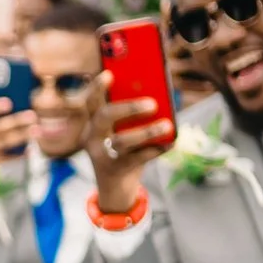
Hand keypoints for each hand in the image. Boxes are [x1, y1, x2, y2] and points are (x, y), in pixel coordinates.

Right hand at [83, 73, 174, 214]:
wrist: (116, 188)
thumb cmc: (123, 151)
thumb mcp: (122, 132)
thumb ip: (132, 118)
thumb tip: (158, 101)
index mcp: (93, 123)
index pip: (91, 102)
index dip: (97, 87)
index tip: (109, 74)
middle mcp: (92, 138)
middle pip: (104, 117)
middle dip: (128, 107)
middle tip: (152, 104)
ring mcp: (101, 155)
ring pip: (121, 140)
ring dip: (146, 132)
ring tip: (167, 125)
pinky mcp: (115, 170)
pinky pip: (136, 158)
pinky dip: (155, 149)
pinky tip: (171, 143)